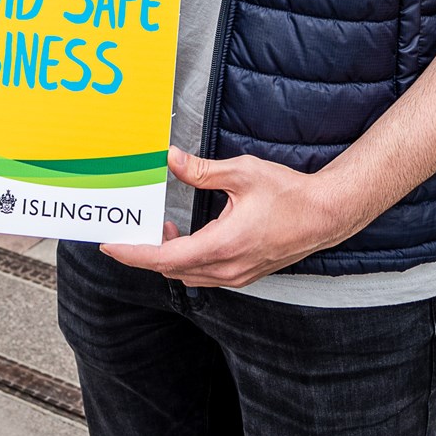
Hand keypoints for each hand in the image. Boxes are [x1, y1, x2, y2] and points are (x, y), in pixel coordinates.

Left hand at [100, 147, 360, 288]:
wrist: (325, 215)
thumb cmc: (288, 194)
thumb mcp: (242, 173)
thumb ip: (202, 170)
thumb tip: (170, 160)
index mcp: (222, 246)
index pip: (164, 257)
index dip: (133, 253)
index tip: (110, 245)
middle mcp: (226, 268)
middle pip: (171, 269)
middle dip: (145, 252)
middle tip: (129, 229)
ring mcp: (236, 275)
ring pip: (187, 274)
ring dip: (168, 256)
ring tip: (161, 227)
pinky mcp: (244, 273)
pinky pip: (205, 274)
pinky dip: (187, 259)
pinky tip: (187, 236)